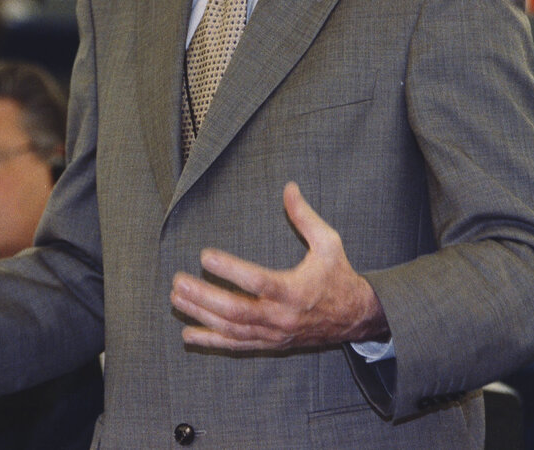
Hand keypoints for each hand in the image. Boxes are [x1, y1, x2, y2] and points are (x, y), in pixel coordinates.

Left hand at [170, 182, 387, 350]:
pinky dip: (211, 341)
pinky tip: (187, 334)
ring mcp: (275, 333)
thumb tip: (288, 187)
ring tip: (176, 298)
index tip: (204, 255)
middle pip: (237, 310)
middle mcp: (283, 316)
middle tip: (178, 281)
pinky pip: (237, 345)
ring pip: (233, 329)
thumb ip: (305, 217)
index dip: (230, 270)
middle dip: (204, 296)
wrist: (358, 318)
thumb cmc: (338, 275)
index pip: (257, 282)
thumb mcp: (329, 243)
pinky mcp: (271, 344)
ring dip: (201, 315)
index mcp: (295, 290)